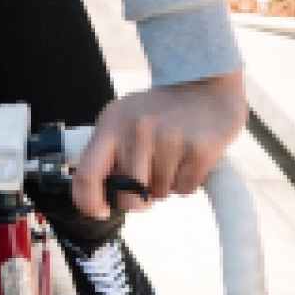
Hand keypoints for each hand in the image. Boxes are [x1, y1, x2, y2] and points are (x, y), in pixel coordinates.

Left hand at [72, 68, 247, 218]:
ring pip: (158, 194)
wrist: (207, 83)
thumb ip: (106, 154)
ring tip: (172, 158)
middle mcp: (138, 130)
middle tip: (148, 182)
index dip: (90, 204)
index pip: (87, 176)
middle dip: (138, 200)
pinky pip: (184, 189)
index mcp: (112, 125)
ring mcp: (170, 138)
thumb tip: (98, 198)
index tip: (101, 212)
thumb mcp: (122, 120)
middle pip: (127, 196)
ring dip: (165, 186)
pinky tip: (188, 158)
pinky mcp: (200, 149)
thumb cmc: (159, 110)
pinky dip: (186, 183)